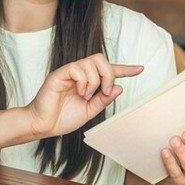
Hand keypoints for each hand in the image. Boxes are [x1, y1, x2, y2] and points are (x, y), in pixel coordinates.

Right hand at [26, 53, 142, 138]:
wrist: (43, 125)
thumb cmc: (62, 118)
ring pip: (90, 63)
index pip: (108, 70)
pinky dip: (84, 81)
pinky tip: (79, 92)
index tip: (140, 69)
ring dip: (95, 81)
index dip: (125, 69)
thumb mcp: (89, 111)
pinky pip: (77, 68)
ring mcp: (69, 73)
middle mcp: (79, 74)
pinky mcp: (59, 74)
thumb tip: (119, 88)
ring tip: (86, 96)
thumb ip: (103, 100)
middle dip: (109, 74)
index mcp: (88, 81)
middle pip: (101, 59)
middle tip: (105, 91)